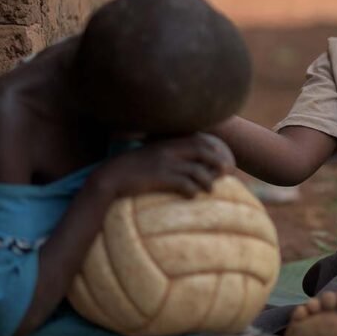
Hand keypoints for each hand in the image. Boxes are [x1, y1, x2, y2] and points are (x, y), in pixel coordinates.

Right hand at [91, 133, 235, 198]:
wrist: (109, 177)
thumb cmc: (129, 168)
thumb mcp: (148, 154)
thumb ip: (164, 153)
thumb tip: (180, 161)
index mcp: (166, 143)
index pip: (196, 139)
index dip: (212, 147)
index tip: (221, 154)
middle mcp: (168, 151)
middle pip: (202, 152)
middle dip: (217, 162)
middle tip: (226, 172)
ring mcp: (165, 164)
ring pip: (196, 171)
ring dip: (207, 181)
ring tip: (210, 189)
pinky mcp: (161, 179)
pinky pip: (185, 184)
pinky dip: (192, 191)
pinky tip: (192, 196)